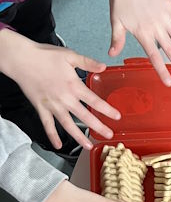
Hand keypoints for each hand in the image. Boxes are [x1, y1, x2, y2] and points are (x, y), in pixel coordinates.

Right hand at [0, 29, 120, 150]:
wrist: (22, 59)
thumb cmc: (44, 56)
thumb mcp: (69, 55)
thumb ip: (87, 62)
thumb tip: (103, 67)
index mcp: (73, 85)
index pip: (94, 101)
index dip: (107, 110)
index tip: (117, 117)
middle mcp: (65, 99)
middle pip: (85, 117)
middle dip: (98, 127)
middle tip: (109, 136)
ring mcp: (52, 105)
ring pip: (68, 125)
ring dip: (79, 137)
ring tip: (88, 146)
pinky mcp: (41, 108)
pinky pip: (48, 125)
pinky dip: (52, 136)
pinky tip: (58, 145)